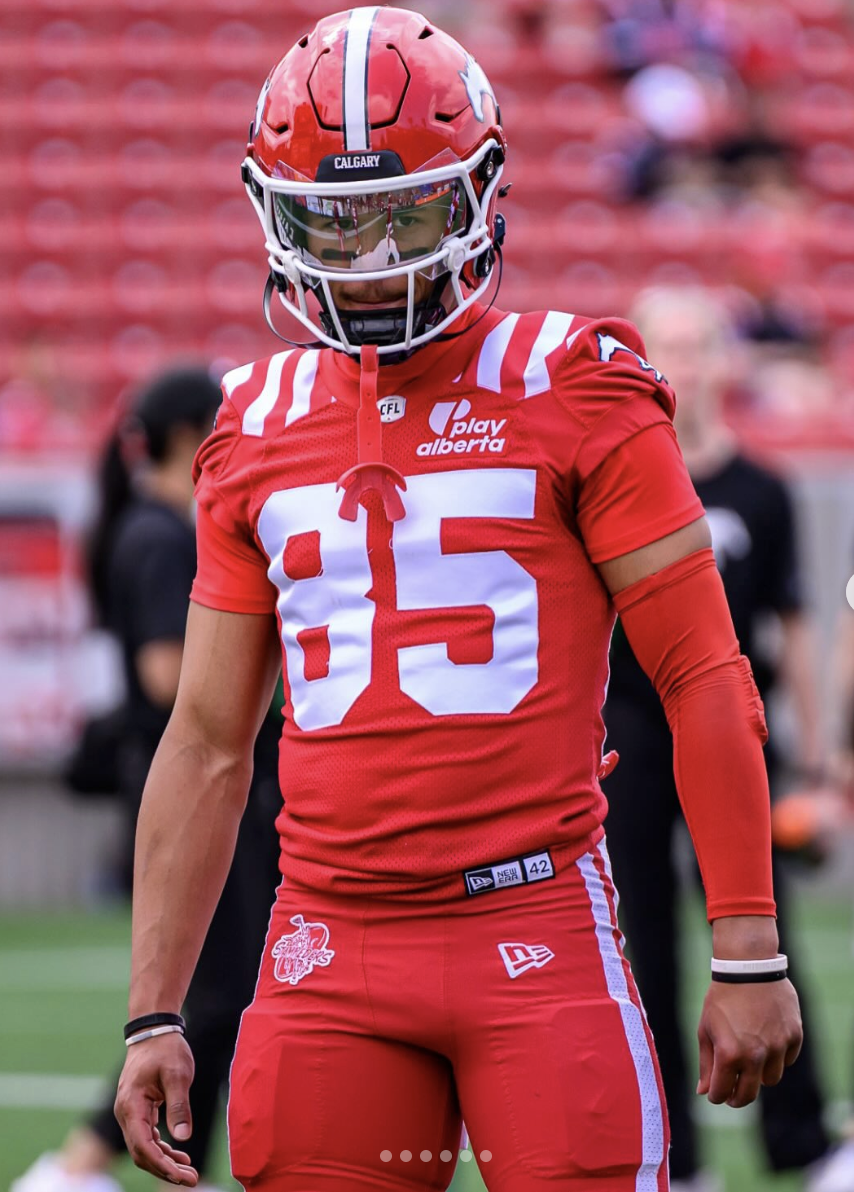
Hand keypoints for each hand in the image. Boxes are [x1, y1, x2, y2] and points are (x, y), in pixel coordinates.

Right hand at [115, 1033, 197, 1184]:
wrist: (154, 1029)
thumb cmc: (166, 1048)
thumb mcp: (177, 1074)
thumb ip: (178, 1105)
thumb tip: (183, 1138)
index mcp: (131, 1105)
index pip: (142, 1146)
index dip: (162, 1165)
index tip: (183, 1176)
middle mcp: (125, 1112)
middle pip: (141, 1152)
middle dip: (164, 1169)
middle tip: (190, 1180)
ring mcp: (129, 1112)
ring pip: (143, 1147)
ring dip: (164, 1161)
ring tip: (188, 1171)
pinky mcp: (138, 1110)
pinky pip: (146, 1136)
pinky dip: (161, 1148)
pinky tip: (178, 1154)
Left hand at [696, 978, 801, 1107]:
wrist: (748, 968)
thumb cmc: (722, 999)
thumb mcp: (706, 1029)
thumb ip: (706, 1064)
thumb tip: (704, 1092)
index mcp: (729, 1054)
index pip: (723, 1093)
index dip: (717, 1095)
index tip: (716, 1092)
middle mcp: (755, 1055)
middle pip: (749, 1095)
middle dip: (738, 1097)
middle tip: (734, 1091)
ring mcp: (778, 1046)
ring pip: (771, 1079)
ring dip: (760, 1074)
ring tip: (751, 1057)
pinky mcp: (794, 1036)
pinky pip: (787, 1059)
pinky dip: (778, 1056)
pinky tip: (767, 1041)